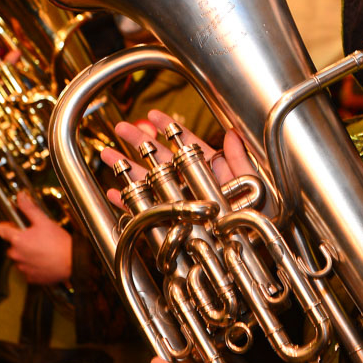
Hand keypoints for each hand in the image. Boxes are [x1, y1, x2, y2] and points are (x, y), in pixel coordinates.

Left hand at [0, 192, 71, 283]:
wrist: (72, 261)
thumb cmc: (59, 242)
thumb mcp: (44, 221)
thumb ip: (29, 209)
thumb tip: (20, 197)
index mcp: (18, 240)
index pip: (1, 231)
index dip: (0, 227)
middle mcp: (17, 255)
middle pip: (12, 245)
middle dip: (20, 241)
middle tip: (34, 237)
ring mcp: (23, 267)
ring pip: (20, 258)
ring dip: (26, 253)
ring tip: (42, 249)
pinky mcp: (30, 277)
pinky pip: (28, 269)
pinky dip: (33, 265)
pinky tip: (44, 260)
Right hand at [98, 109, 254, 208]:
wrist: (249, 248)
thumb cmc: (255, 218)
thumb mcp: (252, 187)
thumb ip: (240, 161)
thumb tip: (231, 134)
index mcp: (212, 170)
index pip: (186, 143)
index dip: (169, 128)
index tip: (152, 114)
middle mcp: (192, 183)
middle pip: (161, 158)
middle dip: (138, 143)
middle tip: (120, 127)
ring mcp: (180, 201)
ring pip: (148, 181)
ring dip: (126, 169)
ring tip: (107, 155)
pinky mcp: (171, 222)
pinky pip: (146, 211)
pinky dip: (128, 203)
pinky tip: (113, 193)